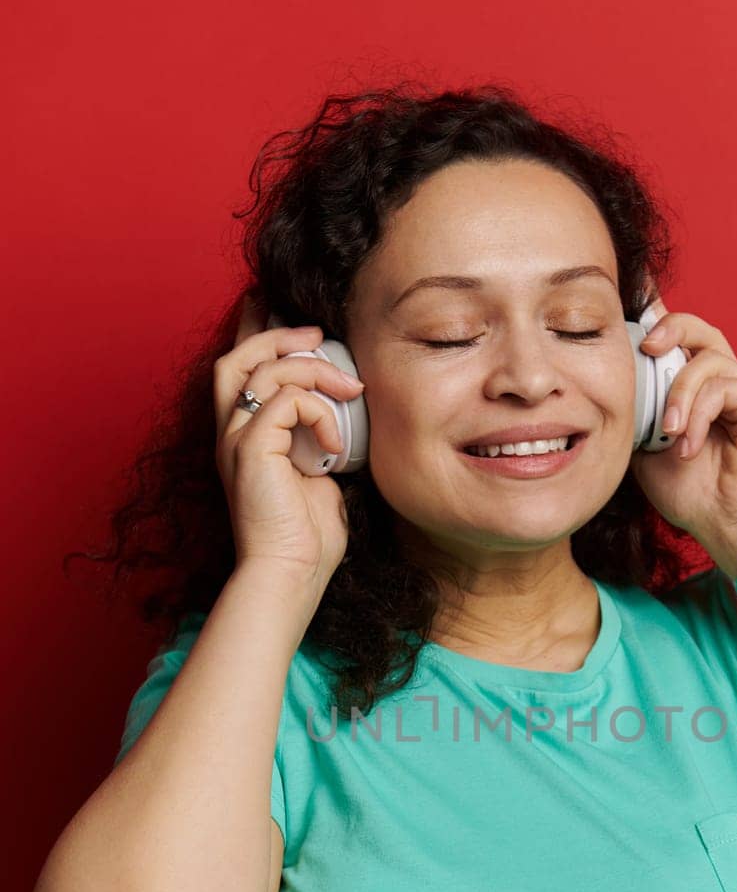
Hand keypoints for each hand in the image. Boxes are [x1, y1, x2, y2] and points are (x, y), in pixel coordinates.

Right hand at [213, 293, 363, 592]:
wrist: (290, 575)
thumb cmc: (306, 540)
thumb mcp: (320, 478)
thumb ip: (321, 444)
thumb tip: (343, 419)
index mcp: (245, 439)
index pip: (241, 373)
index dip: (258, 335)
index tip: (291, 316)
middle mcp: (232, 435)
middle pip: (237, 358)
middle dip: (276, 334)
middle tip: (318, 334)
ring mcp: (236, 441)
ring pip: (260, 370)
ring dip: (311, 369)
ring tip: (349, 386)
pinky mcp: (250, 451)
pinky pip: (284, 402)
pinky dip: (317, 411)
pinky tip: (335, 440)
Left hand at [630, 296, 736, 578]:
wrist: (733, 528)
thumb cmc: (695, 498)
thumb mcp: (646, 452)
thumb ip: (637, 416)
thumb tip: (611, 388)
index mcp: (698, 394)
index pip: (679, 346)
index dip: (657, 325)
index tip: (628, 317)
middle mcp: (724, 385)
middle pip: (699, 330)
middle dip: (669, 328)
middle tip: (646, 348)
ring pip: (707, 357)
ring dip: (678, 394)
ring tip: (667, 433)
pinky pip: (721, 384)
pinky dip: (697, 412)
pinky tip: (687, 446)